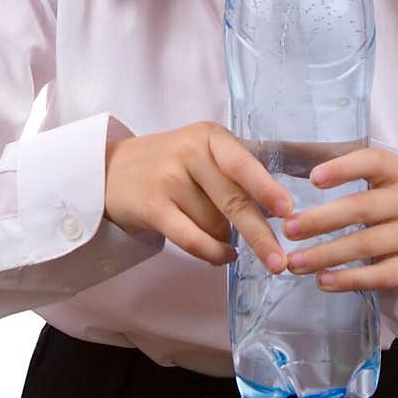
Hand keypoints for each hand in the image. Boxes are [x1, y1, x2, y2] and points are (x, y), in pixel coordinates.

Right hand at [104, 122, 293, 271]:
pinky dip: (212, 253)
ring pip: (214, 225)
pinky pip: (192, 239)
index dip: (266, 188)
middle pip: (233, 201)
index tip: (287, 210)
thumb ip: (237, 174)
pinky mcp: (151, 206)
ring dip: (226, 240)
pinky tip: (224, 257)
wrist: (110, 170)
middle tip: (279, 261)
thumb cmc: (170, 164)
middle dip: (260, 235)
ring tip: (222, 237)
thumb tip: (281, 210)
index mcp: (210, 137)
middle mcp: (189, 152)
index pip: (242, 164)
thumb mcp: (203, 153)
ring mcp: (168, 179)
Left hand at [283, 146, 397, 291]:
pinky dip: (349, 280)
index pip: (373, 162)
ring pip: (368, 245)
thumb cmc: (365, 197)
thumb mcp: (351, 175)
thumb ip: (322, 165)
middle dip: (322, 220)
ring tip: (294, 262)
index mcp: (395, 170)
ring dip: (327, 254)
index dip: (343, 169)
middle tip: (288, 229)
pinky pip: (381, 276)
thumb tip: (276, 150)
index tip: (312, 178)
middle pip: (364, 208)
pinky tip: (321, 281)